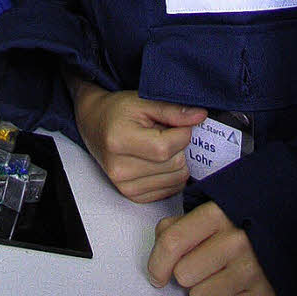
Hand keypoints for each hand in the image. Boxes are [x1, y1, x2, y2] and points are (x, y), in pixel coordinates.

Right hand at [72, 82, 206, 201]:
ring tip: (161, 145)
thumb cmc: (118, 111)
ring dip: (178, 161)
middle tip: (166, 133)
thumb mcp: (142, 100)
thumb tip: (200, 116)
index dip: (182, 133)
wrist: (95, 124)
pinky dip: (172, 175)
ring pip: (177, 179)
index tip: (179, 123)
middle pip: (174, 164)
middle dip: (180, 146)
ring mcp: (125, 186)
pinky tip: (160, 160)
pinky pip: (170, 190)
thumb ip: (172, 109)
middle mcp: (120, 169)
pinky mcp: (132, 196)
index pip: (166, 147)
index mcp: (119, 141)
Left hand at [148, 202, 273, 295]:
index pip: (172, 242)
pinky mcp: (261, 293)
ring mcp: (250, 269)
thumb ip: (180, 224)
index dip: (157, 263)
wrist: (288, 230)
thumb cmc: (240, 221)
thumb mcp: (211, 210)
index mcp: (218, 213)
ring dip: (203, 288)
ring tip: (220, 273)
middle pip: (182, 274)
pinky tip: (232, 284)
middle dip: (186, 273)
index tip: (156, 274)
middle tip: (202, 264)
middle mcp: (235, 240)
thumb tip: (159, 246)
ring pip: (199, 295)